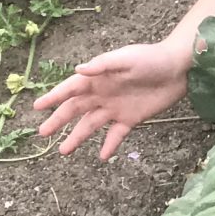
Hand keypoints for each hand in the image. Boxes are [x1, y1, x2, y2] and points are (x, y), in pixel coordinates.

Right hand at [32, 34, 194, 159]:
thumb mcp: (126, 59)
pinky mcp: (131, 119)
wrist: (178, 69)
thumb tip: (78, 70)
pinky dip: (109, 145)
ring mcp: (115, 108)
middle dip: (58, 121)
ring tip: (63, 152)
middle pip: (75, 110)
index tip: (36, 107)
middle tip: (43, 133)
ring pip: (90, 126)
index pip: (70, 89)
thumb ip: (102, 65)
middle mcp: (102, 94)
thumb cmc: (151, 59)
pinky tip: (101, 156)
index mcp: (97, 78)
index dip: (53, 97)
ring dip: (77, 137)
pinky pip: (116, 135)